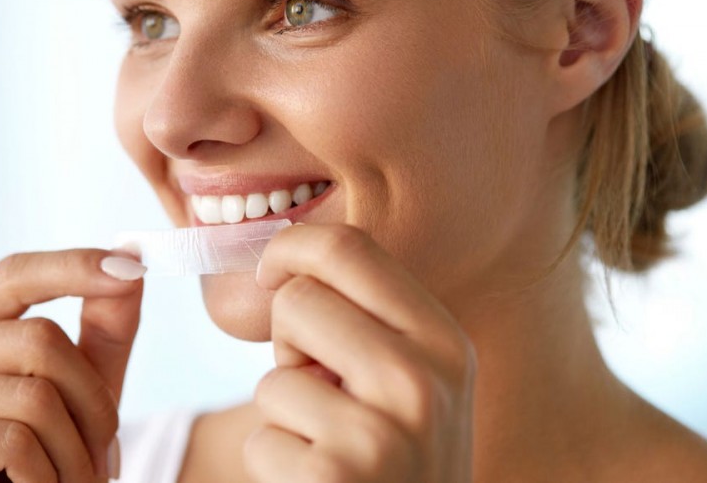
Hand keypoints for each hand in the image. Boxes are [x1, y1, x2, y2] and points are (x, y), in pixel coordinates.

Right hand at [0, 249, 145, 481]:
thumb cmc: (36, 463)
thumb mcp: (80, 388)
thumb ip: (104, 327)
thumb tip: (131, 259)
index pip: (12, 276)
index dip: (73, 268)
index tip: (133, 269)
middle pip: (37, 339)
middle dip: (93, 402)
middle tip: (108, 452)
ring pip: (34, 395)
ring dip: (77, 450)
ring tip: (75, 479)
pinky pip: (14, 441)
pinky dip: (48, 475)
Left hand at [247, 224, 475, 482]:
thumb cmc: (396, 457)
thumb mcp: (413, 381)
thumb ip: (370, 319)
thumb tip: (281, 256)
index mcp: (445, 342)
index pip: (350, 248)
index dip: (290, 249)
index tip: (270, 274)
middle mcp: (425, 382)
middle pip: (300, 302)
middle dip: (289, 342)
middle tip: (320, 387)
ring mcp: (383, 435)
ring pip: (275, 375)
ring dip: (284, 413)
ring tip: (329, 443)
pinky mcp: (335, 479)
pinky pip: (262, 438)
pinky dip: (275, 462)